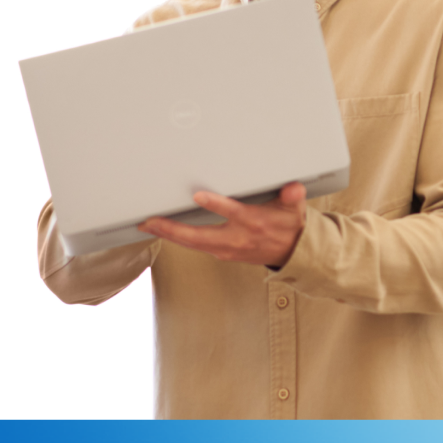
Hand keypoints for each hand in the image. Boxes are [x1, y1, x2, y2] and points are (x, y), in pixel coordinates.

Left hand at [137, 181, 307, 266]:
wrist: (292, 253)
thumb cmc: (288, 225)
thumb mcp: (294, 209)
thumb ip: (292, 196)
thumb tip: (294, 189)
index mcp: (252, 222)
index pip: (231, 212)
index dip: (215, 204)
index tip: (198, 195)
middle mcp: (236, 238)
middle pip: (200, 235)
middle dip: (173, 228)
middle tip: (151, 220)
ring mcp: (227, 248)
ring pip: (193, 243)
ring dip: (169, 234)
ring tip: (148, 225)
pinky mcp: (221, 253)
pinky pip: (195, 246)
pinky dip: (177, 238)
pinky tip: (163, 231)